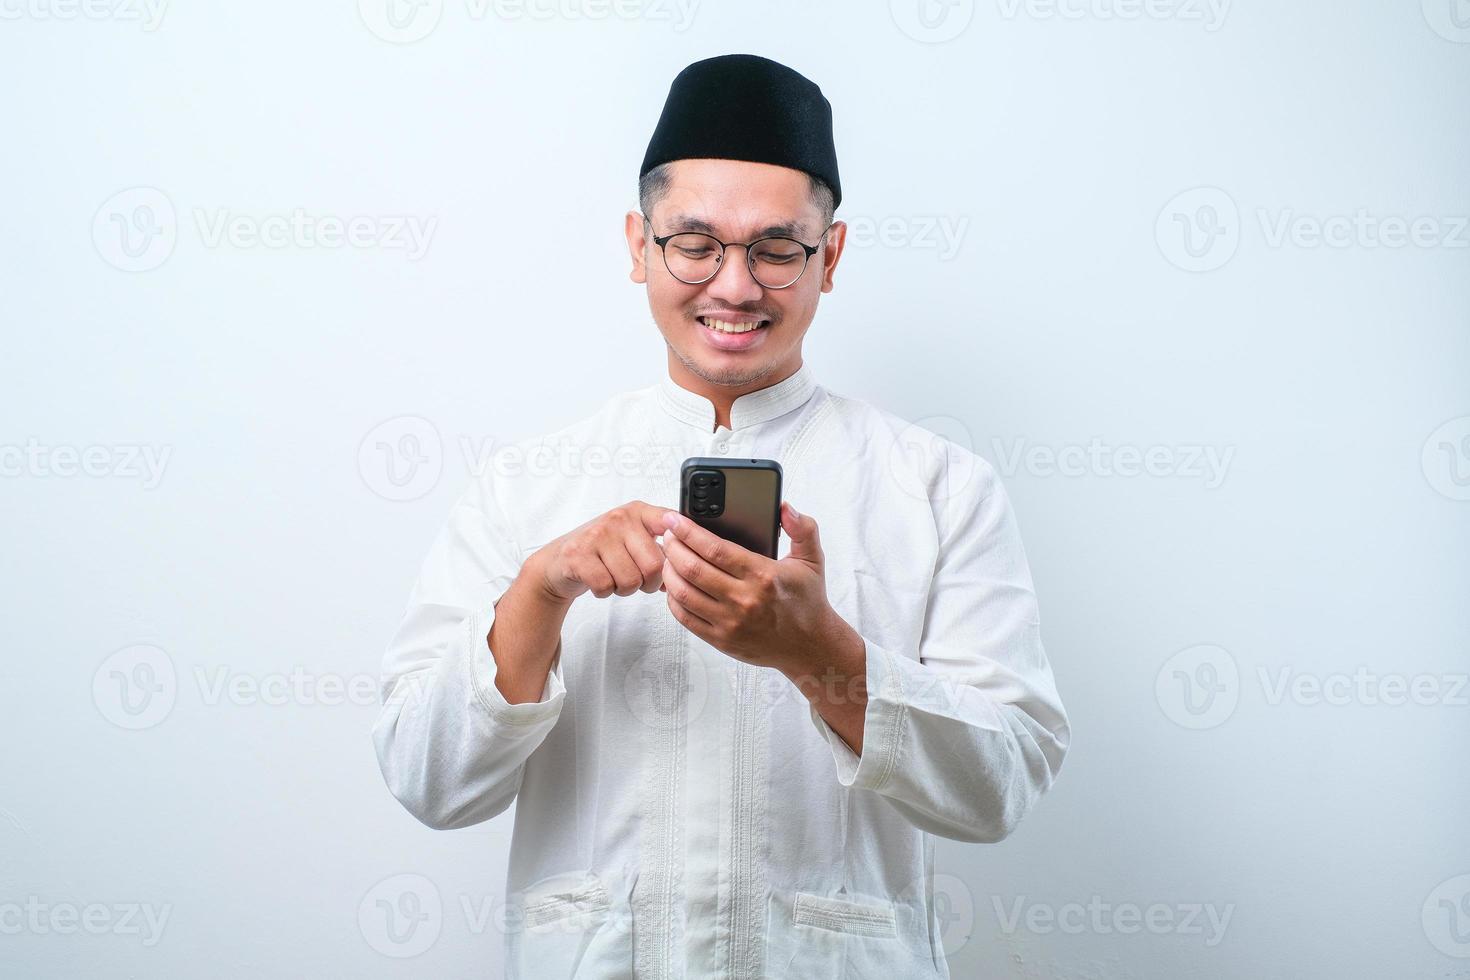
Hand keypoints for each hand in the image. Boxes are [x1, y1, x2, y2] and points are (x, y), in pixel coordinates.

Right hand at [532, 501, 673, 602]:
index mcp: (638, 512)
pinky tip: (598, 581)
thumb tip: (683, 573)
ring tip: (613, 577)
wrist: (559, 562)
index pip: (671, 522)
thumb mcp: (632, 541)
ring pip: (631, 580)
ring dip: (624, 589)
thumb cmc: (601, 553)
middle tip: (635, 580)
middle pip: (654, 565)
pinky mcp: (578, 554)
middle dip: (648, 583)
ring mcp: (597, 534)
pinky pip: (606, 586)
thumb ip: (659, 552)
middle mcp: (619, 518)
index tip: (681, 557)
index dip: (681, 544)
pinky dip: (604, 592)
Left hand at [659, 501, 851, 674]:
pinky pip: (686, 618)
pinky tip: (673, 585)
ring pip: (684, 593)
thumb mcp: (812, 560)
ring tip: (667, 557)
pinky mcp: (721, 640)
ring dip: (669, 572)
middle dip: (673, 547)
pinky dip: (673, 599)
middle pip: (693, 568)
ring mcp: (731, 622)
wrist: (810, 646)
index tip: (675, 520)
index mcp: (763, 575)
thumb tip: (786, 507)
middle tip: (667, 535)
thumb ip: (803, 528)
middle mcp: (745, 600)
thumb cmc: (807, 601)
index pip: (715, 549)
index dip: (689, 532)